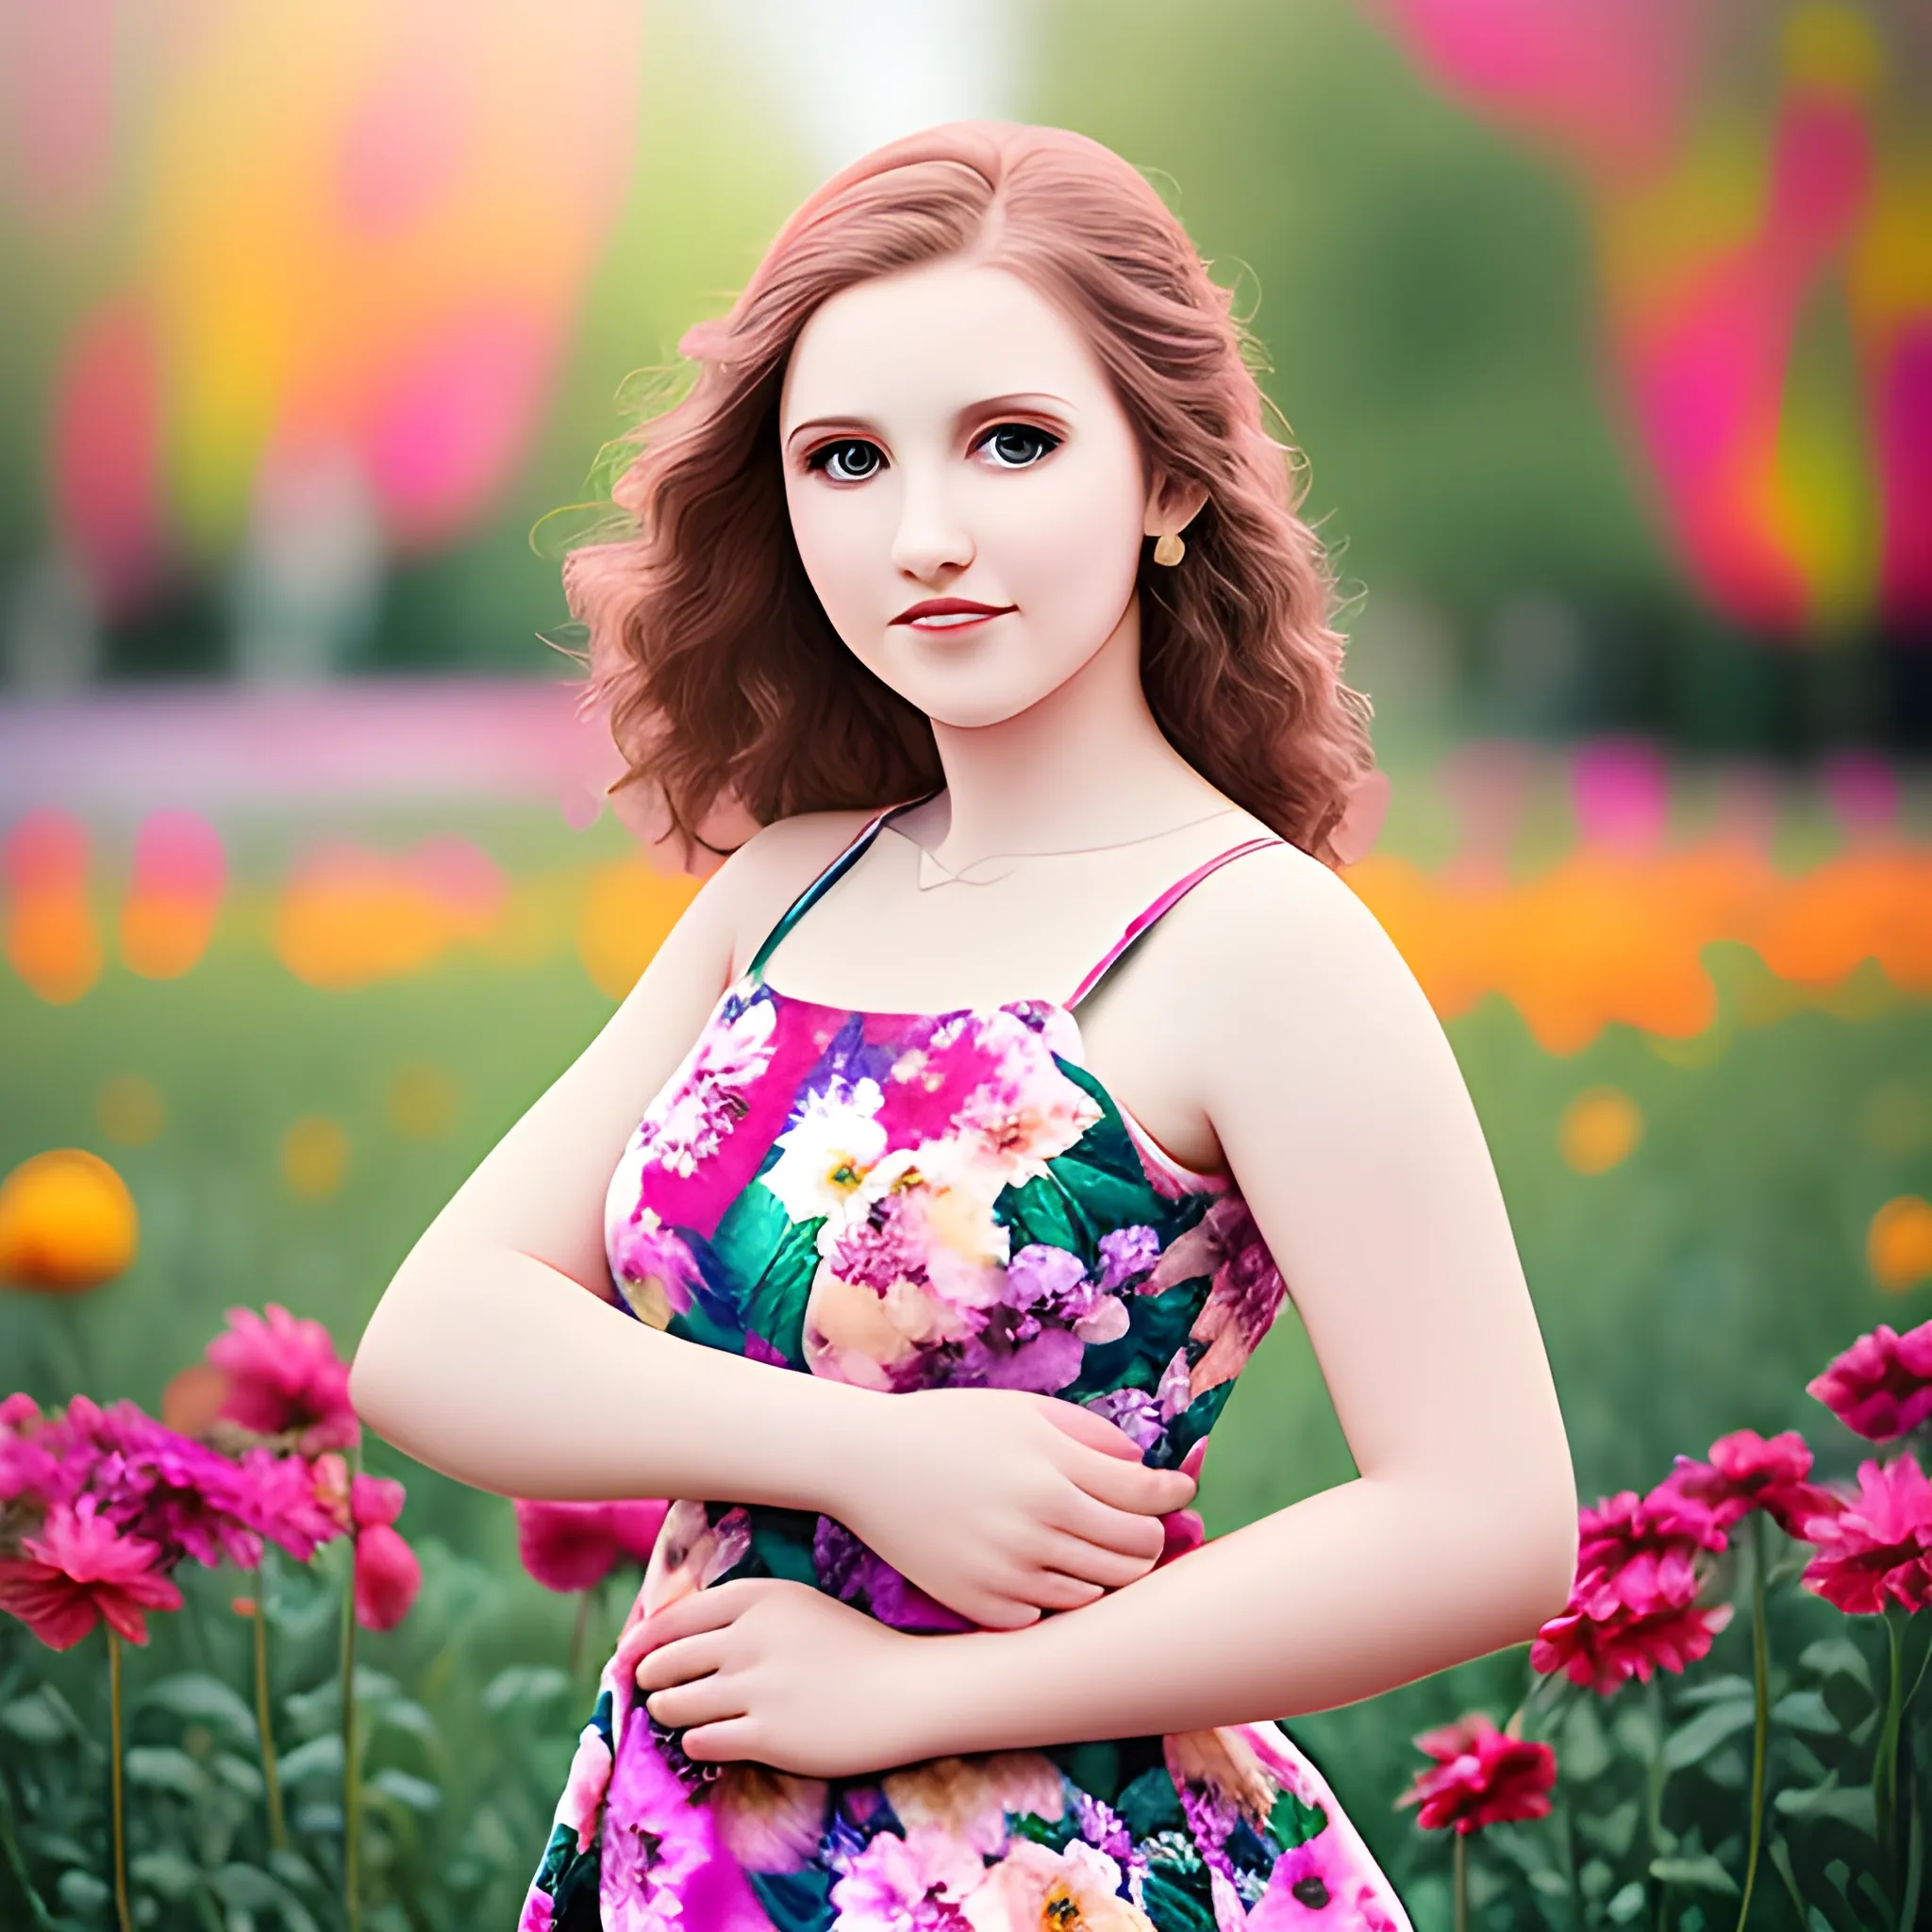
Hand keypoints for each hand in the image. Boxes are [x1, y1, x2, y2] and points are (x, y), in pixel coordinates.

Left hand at [635, 1577, 932, 1777]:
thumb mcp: (798, 1608)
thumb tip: (672, 1635)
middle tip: (653, 1689)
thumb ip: (742, 1614)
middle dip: (651, 1678)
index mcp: (759, 1597)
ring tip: (681, 1714)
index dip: (641, 1639)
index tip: (627, 1655)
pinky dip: (697, 1742)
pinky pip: (699, 1742)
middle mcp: (750, 1636)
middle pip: (665, 1661)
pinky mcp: (766, 1735)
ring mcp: (757, 1687)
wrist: (908, 1692)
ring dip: (669, 1712)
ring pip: (673, 1704)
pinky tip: (714, 1737)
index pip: (674, 1616)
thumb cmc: (854, 1647)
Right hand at [829, 1387, 1195, 1630]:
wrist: (866, 1463)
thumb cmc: (949, 1426)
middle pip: (1136, 1552)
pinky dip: (1061, 1594)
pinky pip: (1051, 1613)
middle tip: (1142, 1525)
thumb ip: (1091, 1434)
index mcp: (1053, 1470)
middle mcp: (1037, 1525)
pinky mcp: (983, 1604)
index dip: (1174, 1493)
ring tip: (1097, 1545)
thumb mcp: (1023, 1411)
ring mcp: (1010, 1571)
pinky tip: (1049, 1566)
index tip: (1179, 1491)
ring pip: (1101, 1590)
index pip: (1147, 1497)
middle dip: (1150, 1537)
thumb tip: (1144, 1465)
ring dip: (1111, 1569)